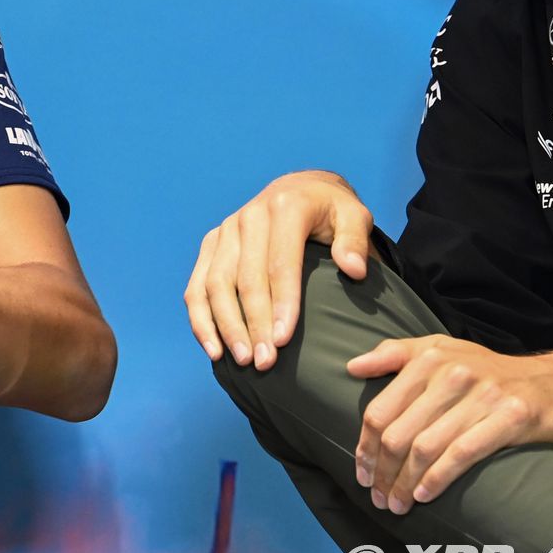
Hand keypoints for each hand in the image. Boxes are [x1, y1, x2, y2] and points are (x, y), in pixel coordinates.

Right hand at [184, 169, 373, 369]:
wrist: (301, 190)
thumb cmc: (331, 212)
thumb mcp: (354, 216)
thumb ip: (355, 240)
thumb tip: (353, 269)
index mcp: (285, 206)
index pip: (281, 262)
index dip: (281, 303)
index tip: (284, 340)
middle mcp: (250, 215)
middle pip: (245, 277)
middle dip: (253, 323)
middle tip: (265, 362)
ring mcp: (226, 229)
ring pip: (215, 283)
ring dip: (226, 326)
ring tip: (243, 361)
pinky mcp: (211, 244)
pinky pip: (197, 286)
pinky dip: (201, 320)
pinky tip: (214, 350)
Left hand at [348, 336, 552, 514]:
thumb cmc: (494, 373)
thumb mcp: (446, 350)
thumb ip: (396, 354)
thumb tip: (352, 366)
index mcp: (430, 357)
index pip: (381, 409)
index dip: (365, 446)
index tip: (362, 472)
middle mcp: (452, 373)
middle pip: (398, 433)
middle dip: (382, 472)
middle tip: (377, 497)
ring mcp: (482, 395)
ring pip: (425, 447)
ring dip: (404, 483)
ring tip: (397, 504)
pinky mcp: (509, 417)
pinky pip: (461, 454)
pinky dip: (437, 479)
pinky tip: (424, 495)